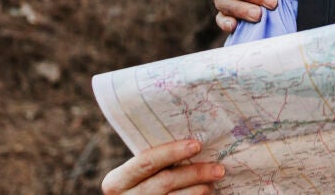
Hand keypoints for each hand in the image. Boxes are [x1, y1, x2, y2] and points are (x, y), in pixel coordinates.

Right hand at [101, 139, 223, 194]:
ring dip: (198, 190)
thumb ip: (154, 164)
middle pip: (165, 181)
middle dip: (194, 173)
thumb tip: (192, 145)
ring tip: (214, 182)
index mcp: (116, 181)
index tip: (196, 145)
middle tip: (218, 168)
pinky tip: (205, 194)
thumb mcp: (136, 176)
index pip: (146, 161)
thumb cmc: (138, 185)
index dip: (172, 152)